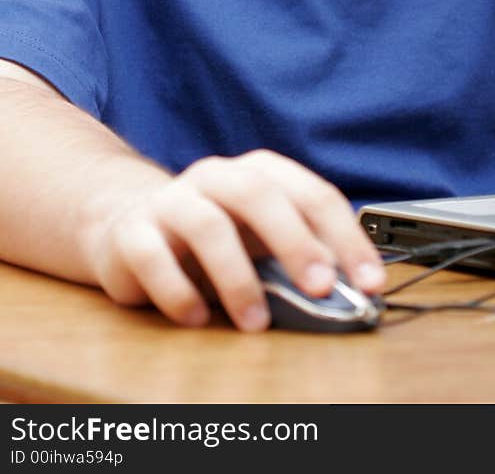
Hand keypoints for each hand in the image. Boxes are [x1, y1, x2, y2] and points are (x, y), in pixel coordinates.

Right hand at [82, 151, 384, 330]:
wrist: (125, 222)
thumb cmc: (212, 233)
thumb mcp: (259, 239)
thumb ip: (300, 255)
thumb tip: (349, 289)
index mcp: (257, 173)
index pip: (312, 194)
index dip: (344, 236)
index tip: (369, 280)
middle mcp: (215, 177)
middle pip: (259, 195)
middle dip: (295, 242)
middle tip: (321, 287)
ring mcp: (170, 201)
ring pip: (206, 225)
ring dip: (237, 278)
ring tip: (255, 322)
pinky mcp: (130, 233)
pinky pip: (153, 256)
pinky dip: (178, 292)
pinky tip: (196, 317)